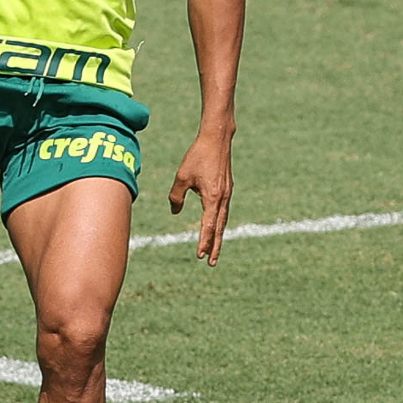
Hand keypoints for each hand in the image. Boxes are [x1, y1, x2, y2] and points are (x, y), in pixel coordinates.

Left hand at [167, 132, 233, 265]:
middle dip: (215, 246)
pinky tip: (214, 226)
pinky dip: (219, 223)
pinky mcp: (227, 188)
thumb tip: (175, 211)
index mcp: (213, 198)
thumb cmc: (198, 156)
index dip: (204, 242)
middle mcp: (223, 198)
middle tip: (211, 263)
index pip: (208, 226)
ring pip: (223, 221)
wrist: (216, 139)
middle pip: (219, 228)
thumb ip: (176, 196)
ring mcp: (227, 194)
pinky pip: (223, 211)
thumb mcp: (182, 177)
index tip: (200, 256)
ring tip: (214, 250)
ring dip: (218, 236)